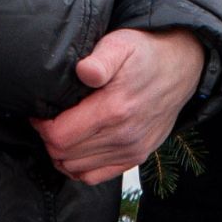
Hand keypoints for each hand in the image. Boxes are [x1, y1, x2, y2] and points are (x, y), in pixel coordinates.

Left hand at [31, 28, 204, 184]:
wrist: (181, 67)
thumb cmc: (145, 53)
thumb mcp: (121, 44)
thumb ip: (100, 59)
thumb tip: (84, 71)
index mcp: (114, 110)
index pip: (60, 136)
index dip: (42, 125)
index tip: (40, 111)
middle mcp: (123, 136)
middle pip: (64, 154)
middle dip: (48, 138)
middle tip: (49, 118)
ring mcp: (131, 150)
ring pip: (76, 168)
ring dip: (62, 152)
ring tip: (62, 129)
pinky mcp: (136, 158)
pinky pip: (94, 177)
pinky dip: (78, 166)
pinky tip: (76, 147)